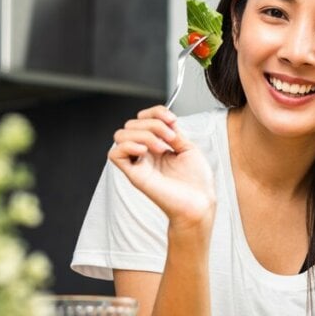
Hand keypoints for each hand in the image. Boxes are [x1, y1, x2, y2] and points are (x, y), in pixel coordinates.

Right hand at [108, 106, 215, 229]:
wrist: (199, 203)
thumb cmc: (197, 181)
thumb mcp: (188, 147)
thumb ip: (173, 131)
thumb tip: (163, 119)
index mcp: (157, 145)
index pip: (143, 118)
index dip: (155, 112)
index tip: (173, 120)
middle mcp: (145, 153)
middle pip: (131, 124)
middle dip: (153, 124)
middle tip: (172, 139)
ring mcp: (138, 163)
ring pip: (121, 135)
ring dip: (144, 135)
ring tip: (163, 148)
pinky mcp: (135, 175)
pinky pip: (115, 154)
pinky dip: (128, 146)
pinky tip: (145, 152)